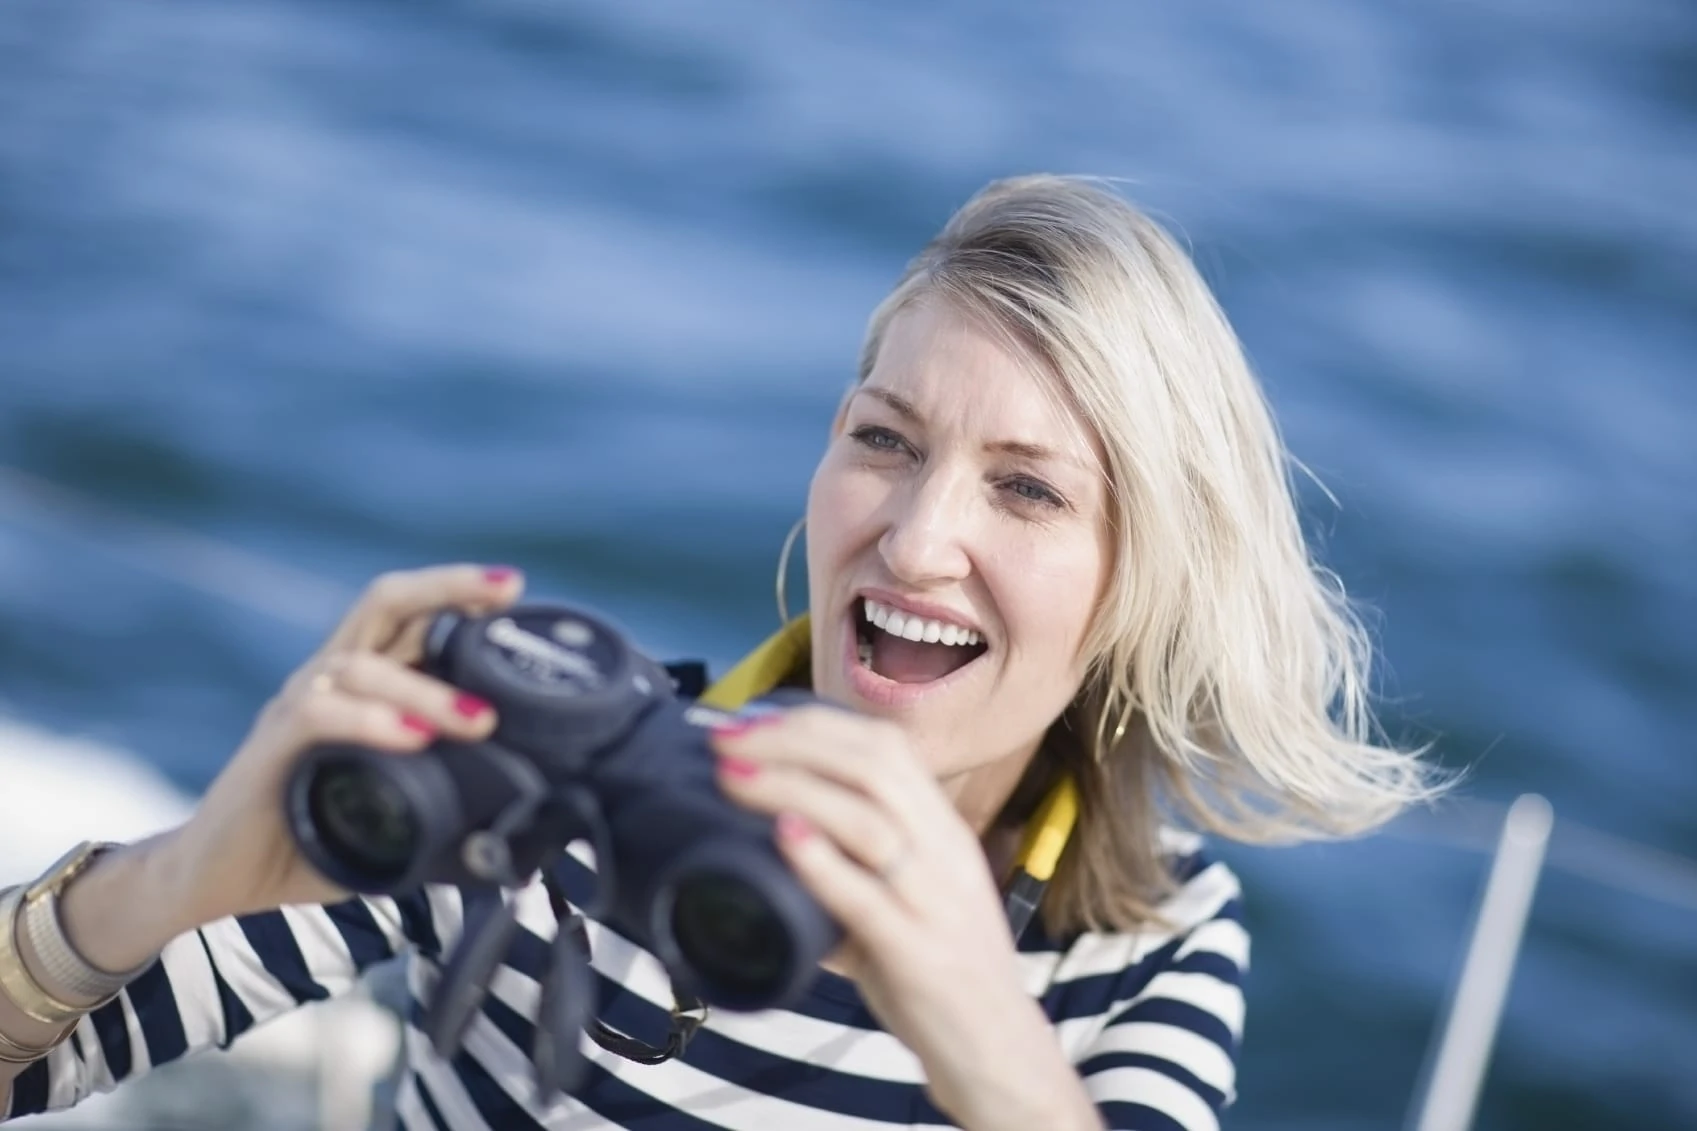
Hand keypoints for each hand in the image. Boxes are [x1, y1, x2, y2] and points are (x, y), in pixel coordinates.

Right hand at [165, 563, 522, 924]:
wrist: (215, 881)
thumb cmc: (307, 841)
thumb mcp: (394, 818)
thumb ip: (446, 810)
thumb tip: (513, 832)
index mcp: (362, 686)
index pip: (411, 618)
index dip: (459, 596)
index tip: (513, 591)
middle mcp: (329, 679)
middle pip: (385, 604)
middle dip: (448, 588)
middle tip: (505, 593)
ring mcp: (295, 708)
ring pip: (362, 665)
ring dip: (428, 691)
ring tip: (480, 721)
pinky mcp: (270, 748)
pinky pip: (318, 713)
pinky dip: (370, 721)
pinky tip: (413, 740)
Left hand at [711, 706, 1086, 1125]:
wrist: (997, 1049)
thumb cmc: (936, 969)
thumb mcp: (899, 896)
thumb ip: (846, 864)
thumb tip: (766, 833)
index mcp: (941, 828)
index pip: (884, 746)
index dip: (814, 723)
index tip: (750, 721)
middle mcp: (944, 852)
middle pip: (873, 766)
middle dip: (792, 741)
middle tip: (724, 740)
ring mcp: (935, 901)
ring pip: (869, 820)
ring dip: (793, 787)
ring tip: (733, 777)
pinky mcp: (921, 954)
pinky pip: (870, 898)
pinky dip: (823, 862)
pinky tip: (785, 836)